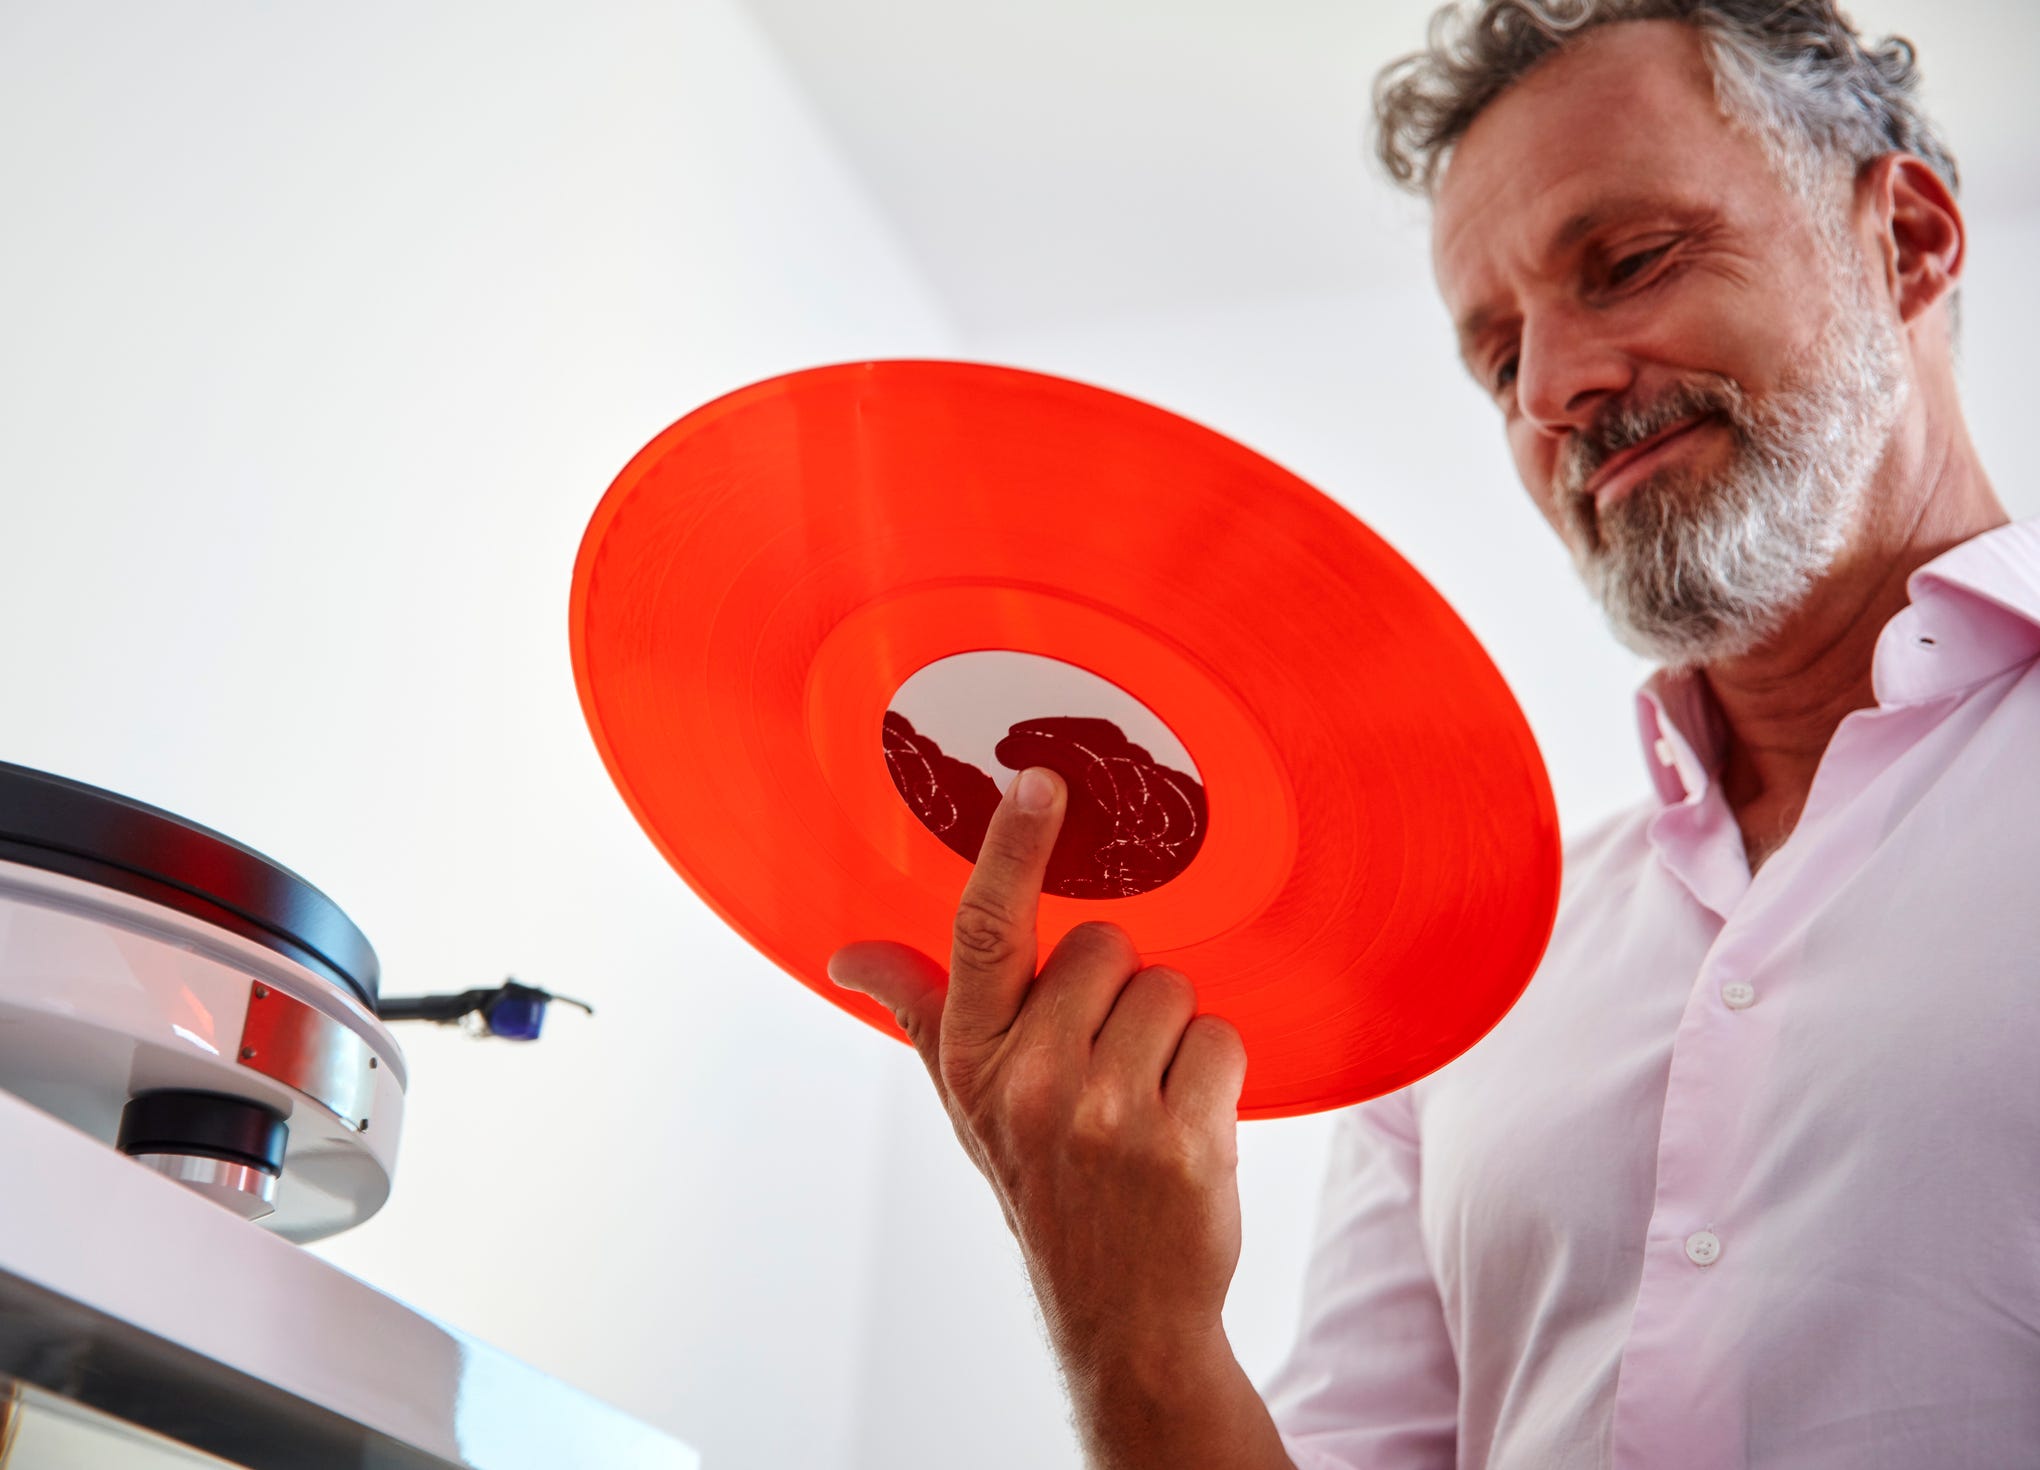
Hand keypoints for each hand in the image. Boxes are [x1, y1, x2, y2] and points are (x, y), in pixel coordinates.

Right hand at [830, 767, 1274, 1463]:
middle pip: (1109, 948)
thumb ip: (921, 1011)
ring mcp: (1108, 1115)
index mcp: (974, 1061)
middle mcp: (1032, 1083)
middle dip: (1120, 993)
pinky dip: (1217, 1073)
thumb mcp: (967, 1103)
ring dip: (1171, 1036)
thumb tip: (848, 954)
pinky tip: (1187, 1125)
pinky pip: (1222, 1038)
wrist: (1122, 1311)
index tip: (1041, 782)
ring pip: (1171, 990)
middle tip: (1107, 1067)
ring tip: (1147, 1101)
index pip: (986, 932)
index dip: (1014, 849)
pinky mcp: (1183, 1141)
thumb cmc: (1045, 1185)